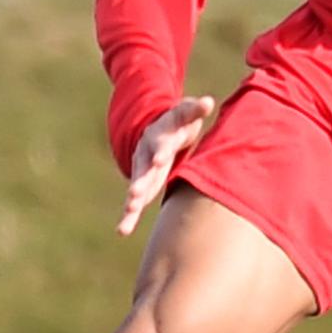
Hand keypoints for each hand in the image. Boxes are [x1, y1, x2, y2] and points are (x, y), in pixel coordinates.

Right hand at [119, 95, 214, 236]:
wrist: (158, 129)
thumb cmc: (178, 122)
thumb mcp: (185, 113)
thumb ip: (195, 109)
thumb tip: (208, 102)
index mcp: (159, 138)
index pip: (161, 145)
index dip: (160, 152)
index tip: (159, 160)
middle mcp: (147, 155)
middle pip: (144, 169)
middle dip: (141, 182)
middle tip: (135, 194)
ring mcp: (143, 170)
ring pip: (137, 187)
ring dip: (133, 201)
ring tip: (128, 213)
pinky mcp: (143, 183)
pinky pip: (135, 201)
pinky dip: (129, 215)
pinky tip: (122, 230)